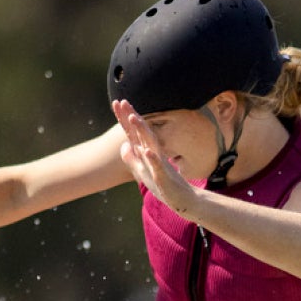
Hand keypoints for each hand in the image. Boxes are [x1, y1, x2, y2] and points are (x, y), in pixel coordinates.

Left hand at [113, 99, 198, 216]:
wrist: (184, 199)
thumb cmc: (163, 185)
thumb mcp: (142, 172)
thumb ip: (132, 158)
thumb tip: (124, 145)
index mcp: (146, 152)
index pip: (133, 132)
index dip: (124, 118)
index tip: (116, 102)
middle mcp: (153, 153)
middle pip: (141, 132)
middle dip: (132, 117)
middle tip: (123, 101)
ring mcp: (159, 164)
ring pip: (150, 144)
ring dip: (142, 131)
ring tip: (132, 118)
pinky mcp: (164, 176)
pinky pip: (158, 166)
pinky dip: (153, 158)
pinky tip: (146, 150)